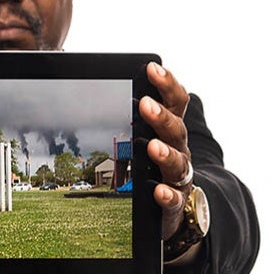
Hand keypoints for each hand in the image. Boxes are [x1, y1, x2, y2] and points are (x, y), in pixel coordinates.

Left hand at [139, 62, 200, 260]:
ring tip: (153, 148)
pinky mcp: (175, 201)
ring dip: (166, 154)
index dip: (167, 84)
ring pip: (178, 163)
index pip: (175, 101)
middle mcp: (179, 149)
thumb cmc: (153, 163)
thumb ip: (129, 114)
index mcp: (170, 129)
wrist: (174, 205)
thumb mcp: (144, 136)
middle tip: (146, 105)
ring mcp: (179, 176)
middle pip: (177, 128)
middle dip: (161, 116)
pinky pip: (174, 197)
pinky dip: (167, 194)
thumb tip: (93, 82)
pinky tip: (158, 191)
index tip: (152, 68)